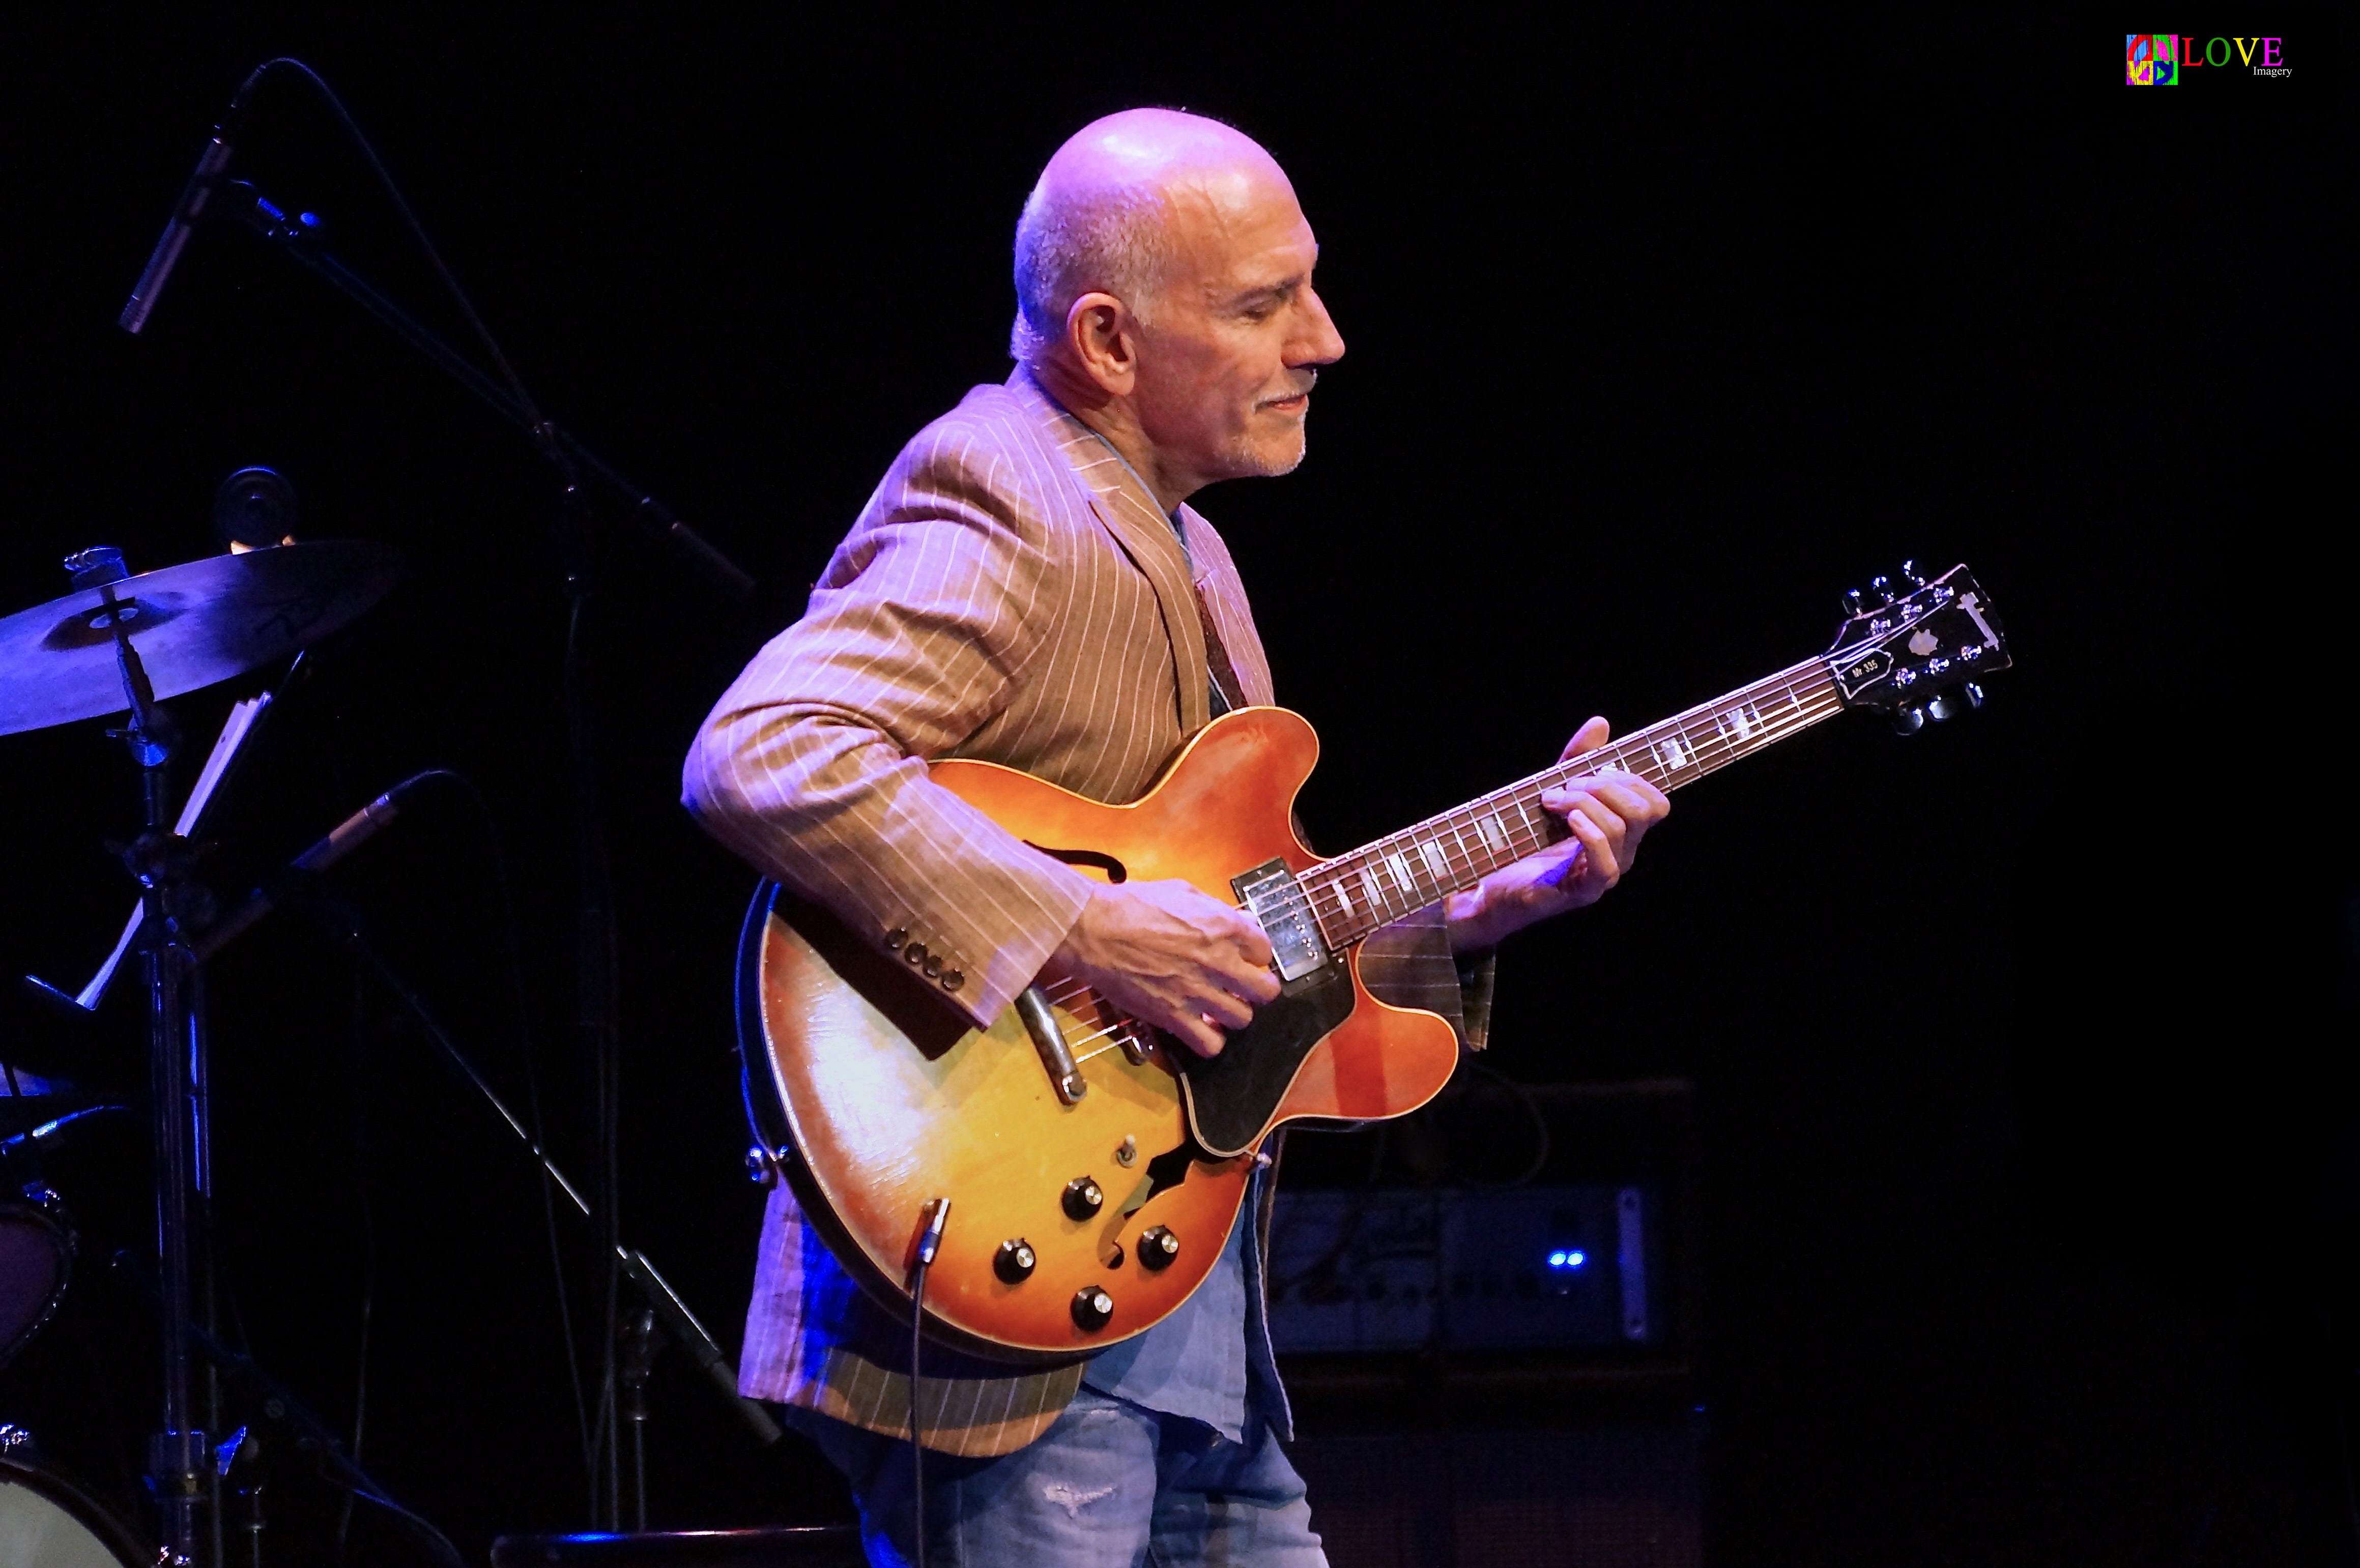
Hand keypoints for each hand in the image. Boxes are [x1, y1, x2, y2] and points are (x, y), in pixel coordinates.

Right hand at [1045, 878, 1281, 1057]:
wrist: (1093, 929)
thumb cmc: (1133, 905)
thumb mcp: (1183, 892)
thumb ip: (1218, 910)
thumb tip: (1243, 922)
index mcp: (1223, 927)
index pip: (1264, 950)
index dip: (1255, 954)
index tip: (1244, 956)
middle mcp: (1217, 961)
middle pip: (1264, 990)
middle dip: (1258, 988)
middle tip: (1243, 987)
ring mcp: (1196, 992)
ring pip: (1241, 1018)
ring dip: (1233, 1013)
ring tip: (1219, 1007)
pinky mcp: (1173, 1016)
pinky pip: (1210, 1044)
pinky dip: (1209, 1040)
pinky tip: (1201, 1027)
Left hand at [1446, 716, 1669, 950]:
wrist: (1490, 879)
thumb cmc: (1525, 836)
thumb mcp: (1554, 787)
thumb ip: (1578, 759)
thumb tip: (1601, 723)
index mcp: (1622, 829)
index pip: (1657, 803)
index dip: (1632, 778)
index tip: (1594, 770)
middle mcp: (1622, 852)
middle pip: (1645, 811)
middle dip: (1606, 785)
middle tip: (1568, 784)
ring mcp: (1605, 873)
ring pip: (1622, 829)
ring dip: (1584, 802)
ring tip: (1552, 800)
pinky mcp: (1583, 891)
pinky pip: (1605, 863)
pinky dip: (1588, 833)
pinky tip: (1568, 819)